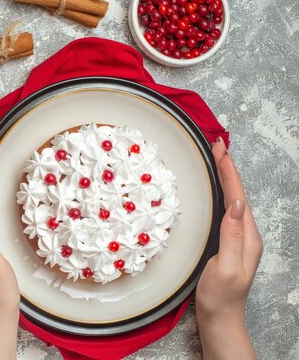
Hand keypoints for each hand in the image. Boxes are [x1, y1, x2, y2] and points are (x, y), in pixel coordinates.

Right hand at [195, 137, 262, 359]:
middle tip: (217, 145)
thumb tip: (237, 205)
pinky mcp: (227, 241)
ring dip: (225, 178)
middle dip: (228, 167)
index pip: (238, 197)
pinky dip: (220, 193)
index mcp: (248, 237)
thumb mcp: (225, 267)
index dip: (229, 172)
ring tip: (217, 159)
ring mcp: (238, 238)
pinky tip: (215, 189)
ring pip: (232, 199)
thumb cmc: (220, 296)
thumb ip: (232, 236)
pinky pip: (225, 209)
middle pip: (238, 193)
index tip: (220, 150)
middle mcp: (246, 234)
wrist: (220, 318)